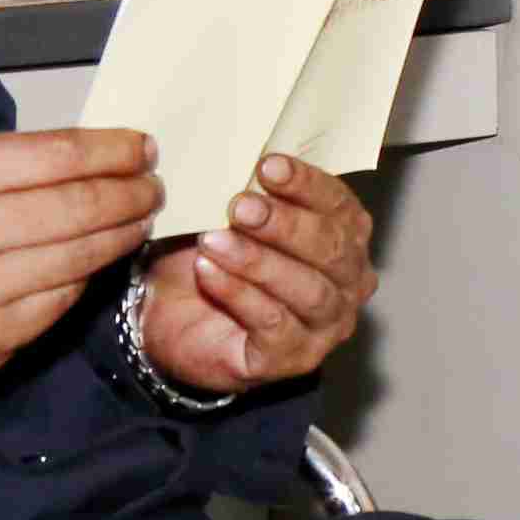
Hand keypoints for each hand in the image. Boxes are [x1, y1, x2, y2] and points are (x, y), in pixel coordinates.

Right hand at [0, 129, 160, 403]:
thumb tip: (76, 158)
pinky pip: (60, 302)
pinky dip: (86, 277)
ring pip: (81, 256)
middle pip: (79, 205)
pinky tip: (96, 261)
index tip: (141, 147)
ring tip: (139, 218)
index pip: (54, 156)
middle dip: (131, 191)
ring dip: (122, 233)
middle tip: (153, 185)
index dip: (112, 150)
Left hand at [138, 154, 378, 394]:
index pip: (341, 208)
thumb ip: (254, 193)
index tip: (267, 166)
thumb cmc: (215, 259)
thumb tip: (253, 161)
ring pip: (308, 290)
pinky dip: (239, 294)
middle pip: (332, 250)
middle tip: (240, 206)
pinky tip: (209, 272)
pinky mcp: (292, 358)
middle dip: (285, 224)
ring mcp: (326, 326)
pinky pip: (273, 324)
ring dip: (259, 261)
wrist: (171, 317)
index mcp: (345, 238)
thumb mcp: (233, 217)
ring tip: (214, 241)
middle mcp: (348, 283)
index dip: (308, 185)